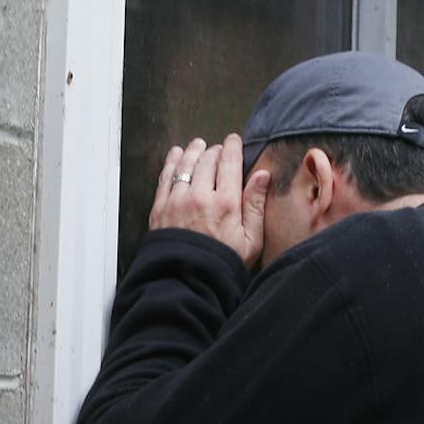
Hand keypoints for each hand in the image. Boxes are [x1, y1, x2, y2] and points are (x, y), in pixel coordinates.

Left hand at [150, 134, 270, 268]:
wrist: (188, 282)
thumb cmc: (223, 264)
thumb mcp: (251, 240)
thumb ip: (256, 205)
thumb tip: (263, 175)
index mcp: (227, 203)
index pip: (229, 163)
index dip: (232, 147)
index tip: (234, 140)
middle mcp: (201, 196)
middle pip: (207, 160)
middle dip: (214, 150)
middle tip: (218, 149)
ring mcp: (178, 200)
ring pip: (186, 164)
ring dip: (194, 151)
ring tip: (198, 145)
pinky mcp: (161, 207)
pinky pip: (166, 176)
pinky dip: (172, 161)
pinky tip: (177, 155)